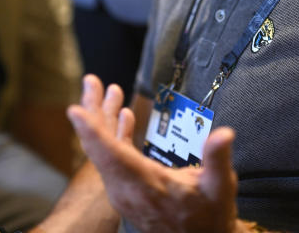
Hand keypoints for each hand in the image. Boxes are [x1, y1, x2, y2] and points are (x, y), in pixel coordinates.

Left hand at [67, 75, 239, 232]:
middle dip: (93, 111)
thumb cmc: (209, 216)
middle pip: (99, 147)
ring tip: (103, 89)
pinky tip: (123, 115)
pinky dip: (114, 133)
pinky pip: (113, 157)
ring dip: (102, 119)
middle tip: (90, 81)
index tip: (74, 110)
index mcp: (144, 184)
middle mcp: (126, 189)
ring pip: (103, 151)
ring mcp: (122, 190)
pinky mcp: (125, 189)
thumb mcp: (219, 188)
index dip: (91, 132)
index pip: (111, 154)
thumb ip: (217, 159)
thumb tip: (223, 134)